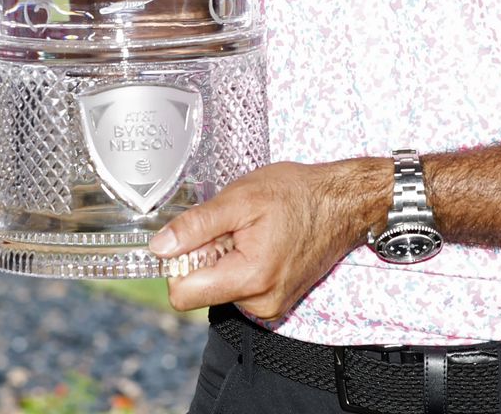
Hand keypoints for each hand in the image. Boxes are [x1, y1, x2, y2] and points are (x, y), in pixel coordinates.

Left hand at [151, 159, 385, 318]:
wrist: (342, 203)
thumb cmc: (297, 195)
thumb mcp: (240, 198)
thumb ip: (196, 226)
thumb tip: (159, 248)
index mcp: (250, 279)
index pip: (182, 294)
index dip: (179, 263)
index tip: (198, 237)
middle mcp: (260, 303)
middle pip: (200, 291)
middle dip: (207, 257)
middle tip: (234, 228)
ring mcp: (270, 306)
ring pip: (218, 288)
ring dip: (225, 260)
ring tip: (252, 232)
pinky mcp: (275, 302)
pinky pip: (238, 289)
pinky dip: (241, 265)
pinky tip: (261, 243)